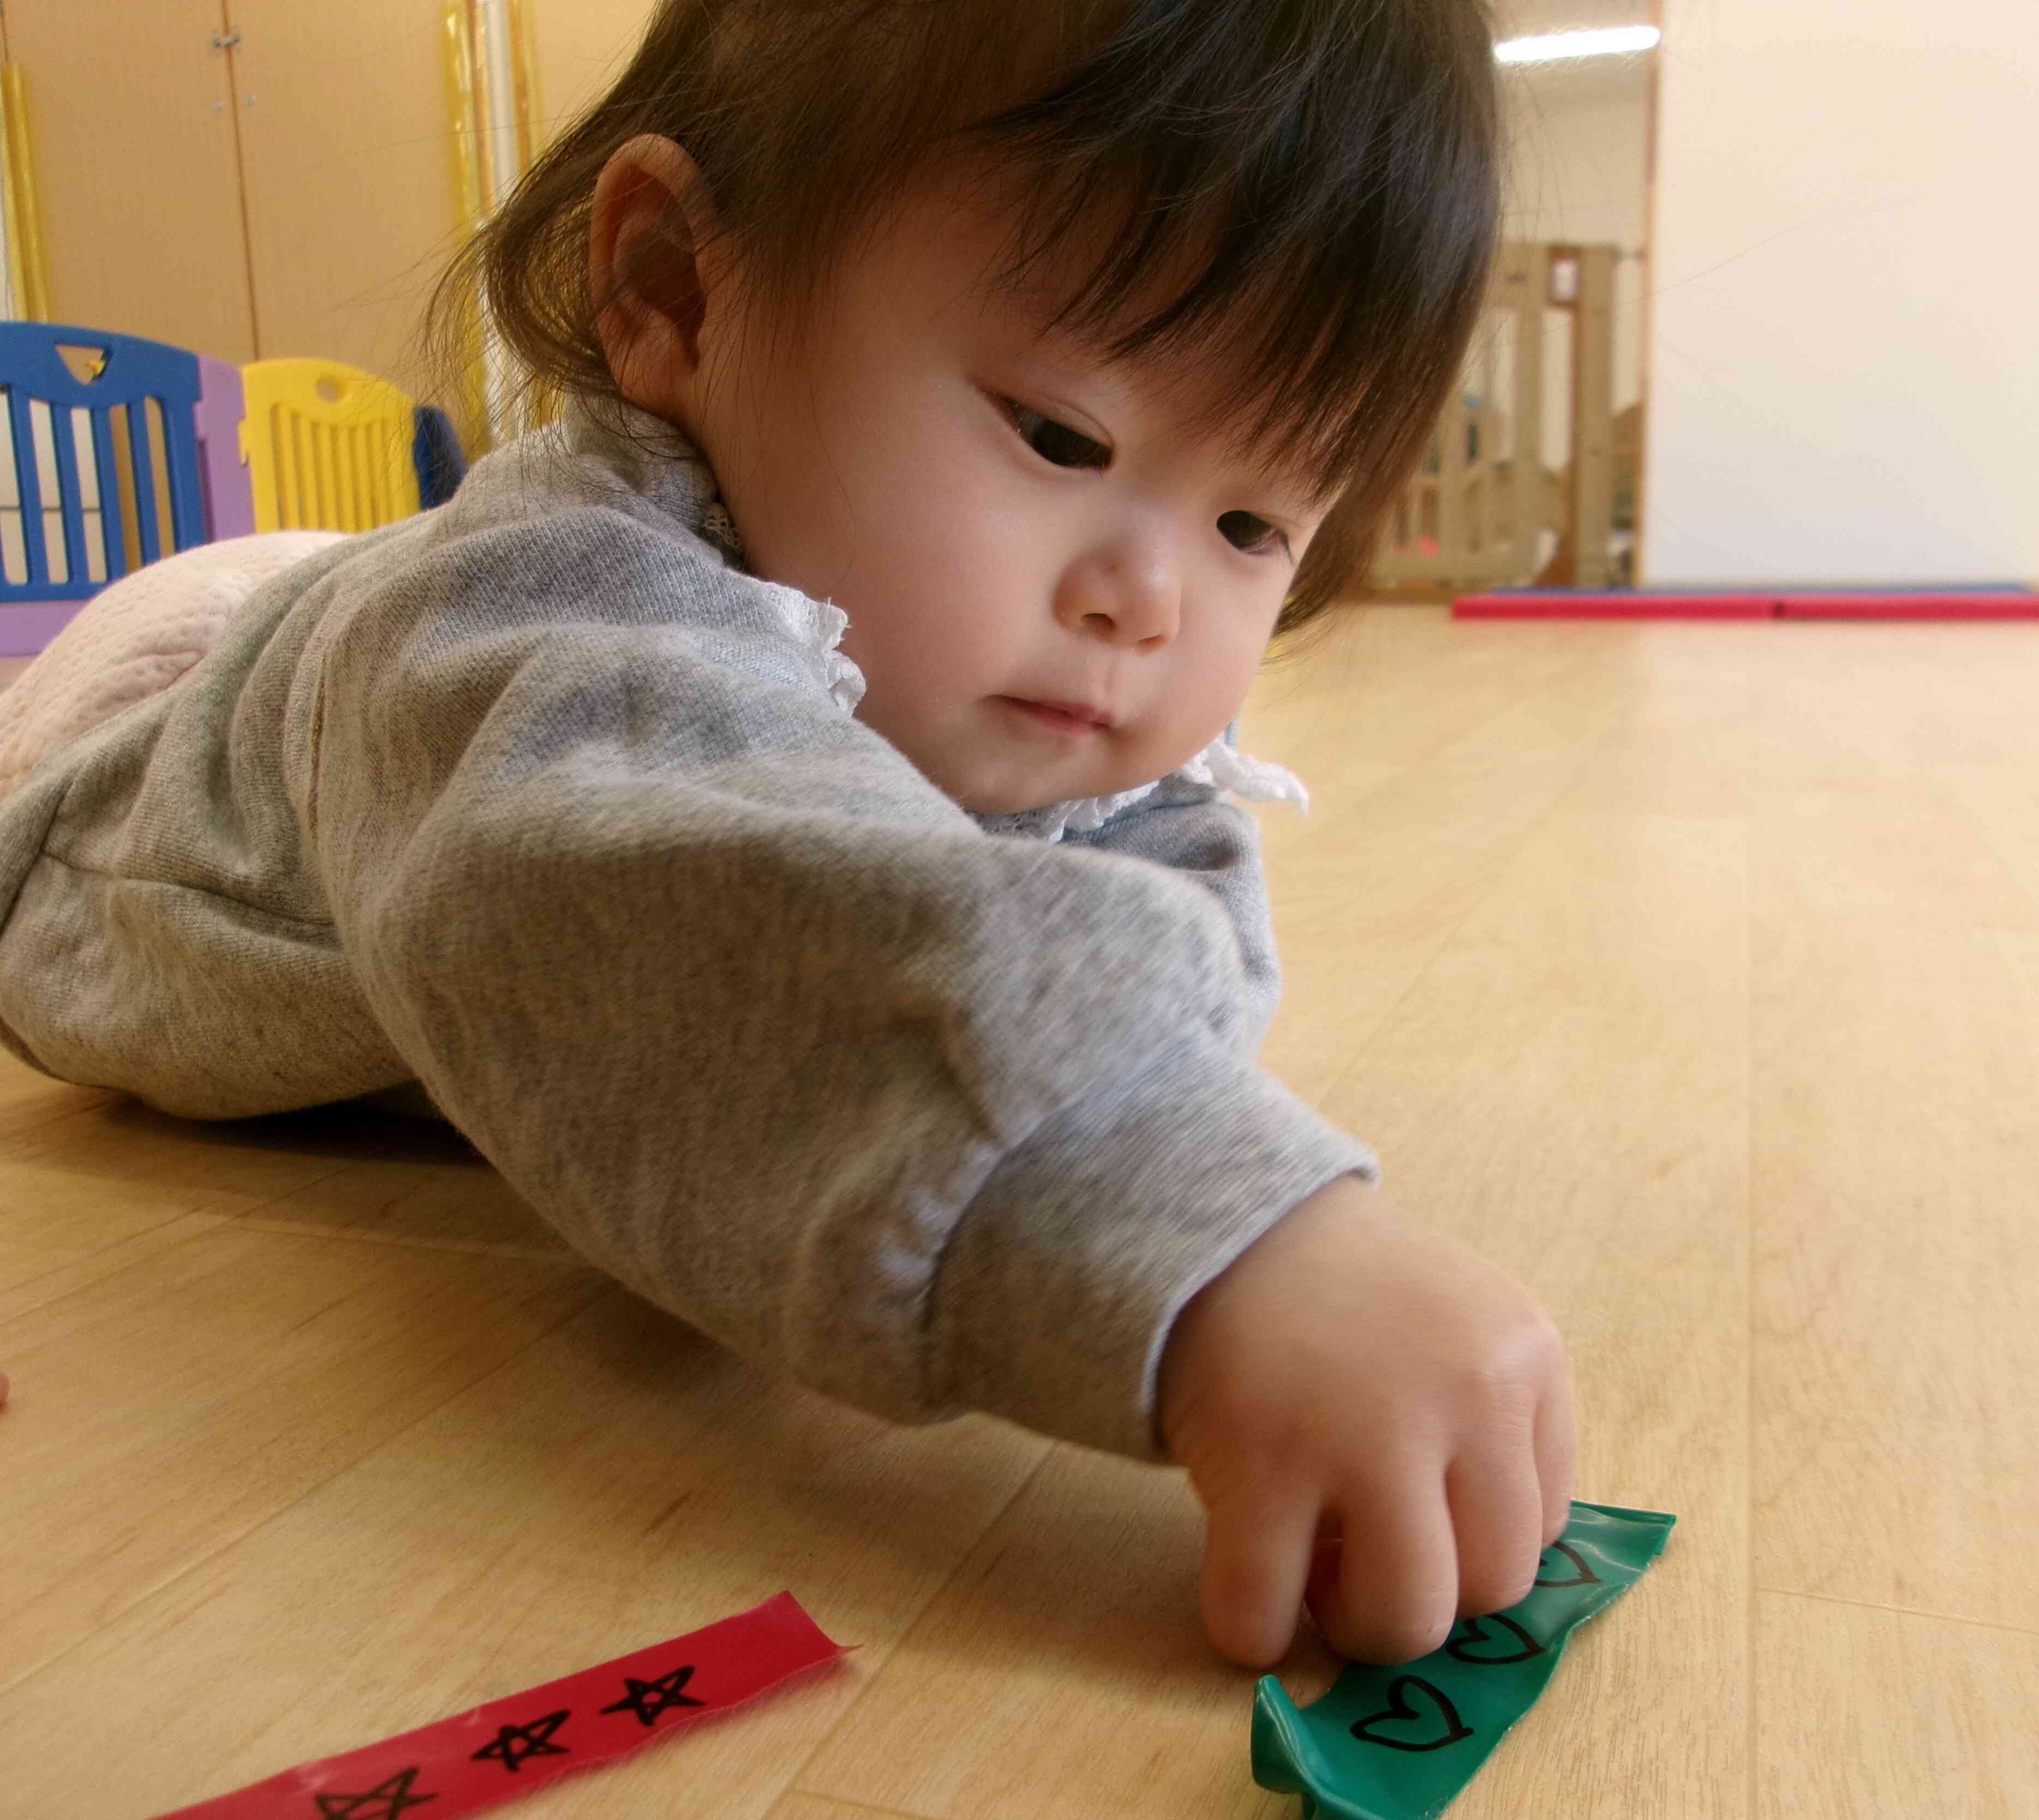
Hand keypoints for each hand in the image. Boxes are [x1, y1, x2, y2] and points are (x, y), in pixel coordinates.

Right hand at [1156, 1174, 1575, 1666]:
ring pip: (1403, 1620)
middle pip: (1491, 1589)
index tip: (1414, 1507)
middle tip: (1361, 1552)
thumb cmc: (1348, 1297)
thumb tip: (1480, 1587)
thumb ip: (1496, 1435)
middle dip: (1424, 1596)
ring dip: (1355, 1624)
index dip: (1468, 1539)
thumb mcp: (1465, 1331)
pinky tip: (1245, 1581)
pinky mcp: (1260, 1463)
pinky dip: (1254, 1628)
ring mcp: (1362, 1431)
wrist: (1224, 1223)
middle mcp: (1463, 1394)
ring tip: (1312, 1571)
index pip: (1542, 1530)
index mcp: (1524, 1359)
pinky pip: (1265, 1616)